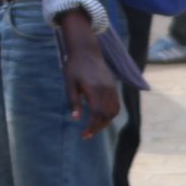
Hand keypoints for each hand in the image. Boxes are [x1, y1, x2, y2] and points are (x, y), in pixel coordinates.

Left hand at [58, 20, 120, 135]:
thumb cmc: (73, 67)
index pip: (98, 114)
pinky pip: (116, 104)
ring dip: (105, 122)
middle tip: (87, 134)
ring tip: (94, 128)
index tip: (84, 135)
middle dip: (98, 127)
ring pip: (114, 111)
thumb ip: (73, 101)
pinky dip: (111, 114)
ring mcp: (112, 88)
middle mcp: (106, 90)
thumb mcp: (69, 83)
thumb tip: (76, 118)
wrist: (86, 50)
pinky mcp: (114, 86)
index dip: (92, 127)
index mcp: (94, 89)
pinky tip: (101, 117)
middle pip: (107, 115)